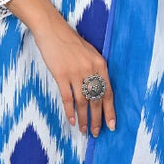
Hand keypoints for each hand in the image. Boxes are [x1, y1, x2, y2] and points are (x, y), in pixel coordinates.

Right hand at [7, 0, 115, 136]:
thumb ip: (96, 70)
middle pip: (97, 100)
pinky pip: (67, 99)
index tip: (111, 126)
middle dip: (98, 119)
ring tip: (84, 131)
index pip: (108, 93)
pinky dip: (70, 112)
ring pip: (83, 103)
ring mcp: (75, 73)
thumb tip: (99, 92)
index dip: (110, 111)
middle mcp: (90, 70)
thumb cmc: (70, 42)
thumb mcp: (90, 53)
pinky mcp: (61, 75)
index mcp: (100, 64)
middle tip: (96, 133)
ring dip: (84, 119)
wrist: (52, 30)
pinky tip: (72, 121)